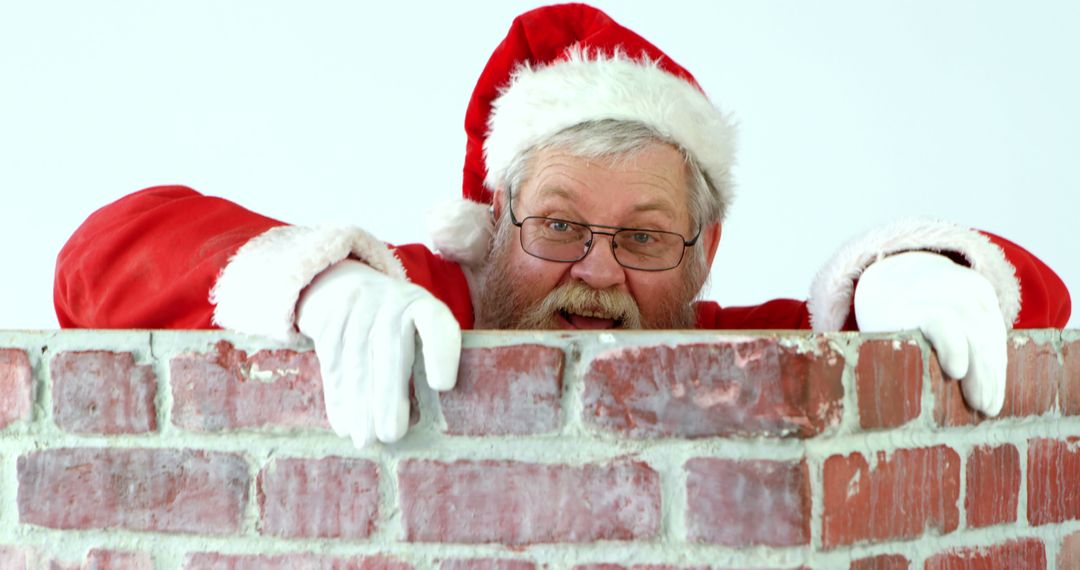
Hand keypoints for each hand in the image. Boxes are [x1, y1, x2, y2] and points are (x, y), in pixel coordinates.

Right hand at [296, 259, 460, 446]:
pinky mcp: (328, 321)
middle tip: (392, 434)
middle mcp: (390, 301)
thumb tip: (419, 419)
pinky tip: (343, 424)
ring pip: (358, 363)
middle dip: (389, 396)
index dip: (440, 353)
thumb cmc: (393, 322)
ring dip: (360, 405)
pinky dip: (338, 398)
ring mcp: (357, 309)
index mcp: (421, 305)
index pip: (435, 323)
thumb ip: (424, 360)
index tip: (441, 386)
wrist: (342, 286)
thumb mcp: (414, 325)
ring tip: (366, 439)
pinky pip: (333, 364)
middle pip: (392, 351)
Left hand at [854, 251, 1006, 415]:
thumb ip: (890, 361)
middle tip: (983, 407)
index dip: (950, 345)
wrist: (894, 275)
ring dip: (993, 372)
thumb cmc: (883, 319)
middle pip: (970, 331)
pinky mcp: (981, 288)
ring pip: (988, 332)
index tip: (956, 372)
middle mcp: (937, 289)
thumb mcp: (876, 336)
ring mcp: (962, 285)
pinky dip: (998, 358)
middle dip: (979, 372)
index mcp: (904, 302)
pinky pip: (995, 327)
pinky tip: (996, 384)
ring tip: (991, 404)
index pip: (938, 321)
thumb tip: (900, 413)